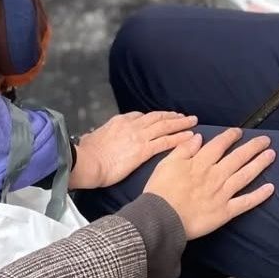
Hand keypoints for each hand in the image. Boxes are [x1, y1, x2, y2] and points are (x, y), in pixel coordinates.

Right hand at [69, 111, 197, 189]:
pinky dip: (180, 137)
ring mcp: (139, 136)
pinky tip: (190, 136)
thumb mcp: (90, 139)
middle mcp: (132, 125)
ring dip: (181, 123)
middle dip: (172, 116)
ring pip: (165, 125)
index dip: (154, 117)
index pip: (140, 116)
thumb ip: (95, 136)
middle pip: (157, 117)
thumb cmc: (86, 154)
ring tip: (192, 121)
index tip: (161, 118)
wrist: (87, 162)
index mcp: (119, 122)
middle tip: (183, 115)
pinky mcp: (144, 150)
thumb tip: (90, 136)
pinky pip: (167, 141)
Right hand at [144, 127, 274, 238]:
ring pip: (245, 175)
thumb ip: (184, 149)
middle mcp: (215, 175)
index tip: (239, 132)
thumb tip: (199, 137)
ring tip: (271, 155)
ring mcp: (222, 193)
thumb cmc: (160, 190)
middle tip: (266, 140)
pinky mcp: (225, 212)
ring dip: (260, 164)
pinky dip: (259, 195)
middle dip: (253, 147)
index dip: (230, 136)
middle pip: (237, 157)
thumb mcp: (166, 163)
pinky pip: (245, 202)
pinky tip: (271, 188)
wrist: (161, 218)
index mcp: (200, 163)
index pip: (219, 145)